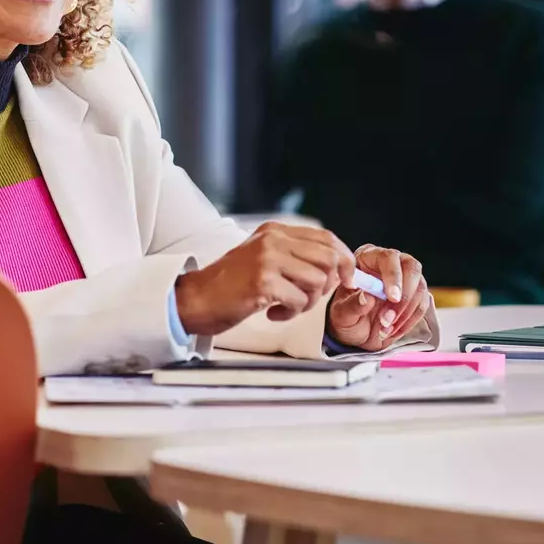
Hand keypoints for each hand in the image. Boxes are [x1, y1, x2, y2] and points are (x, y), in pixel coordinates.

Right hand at [174, 222, 355, 335]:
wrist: (196, 299)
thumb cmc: (230, 285)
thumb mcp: (262, 258)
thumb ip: (294, 256)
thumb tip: (337, 267)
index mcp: (275, 231)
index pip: (326, 238)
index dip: (344, 259)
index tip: (347, 277)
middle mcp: (272, 240)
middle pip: (328, 258)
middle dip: (327, 284)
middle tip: (309, 297)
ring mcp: (267, 259)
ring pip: (318, 280)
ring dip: (308, 302)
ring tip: (286, 306)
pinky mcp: (263, 281)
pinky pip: (300, 300)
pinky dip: (291, 312)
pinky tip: (273, 313)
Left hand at [327, 245, 428, 351]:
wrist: (356, 331)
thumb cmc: (346, 317)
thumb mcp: (342, 315)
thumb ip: (352, 305)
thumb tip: (368, 297)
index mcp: (368, 258)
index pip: (387, 257)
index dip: (393, 276)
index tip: (392, 298)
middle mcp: (391, 263)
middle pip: (411, 267)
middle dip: (404, 296)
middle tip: (390, 318)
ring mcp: (406, 278)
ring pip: (420, 287)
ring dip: (406, 311)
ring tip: (386, 328)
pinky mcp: (415, 294)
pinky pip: (422, 304)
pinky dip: (411, 320)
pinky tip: (394, 329)